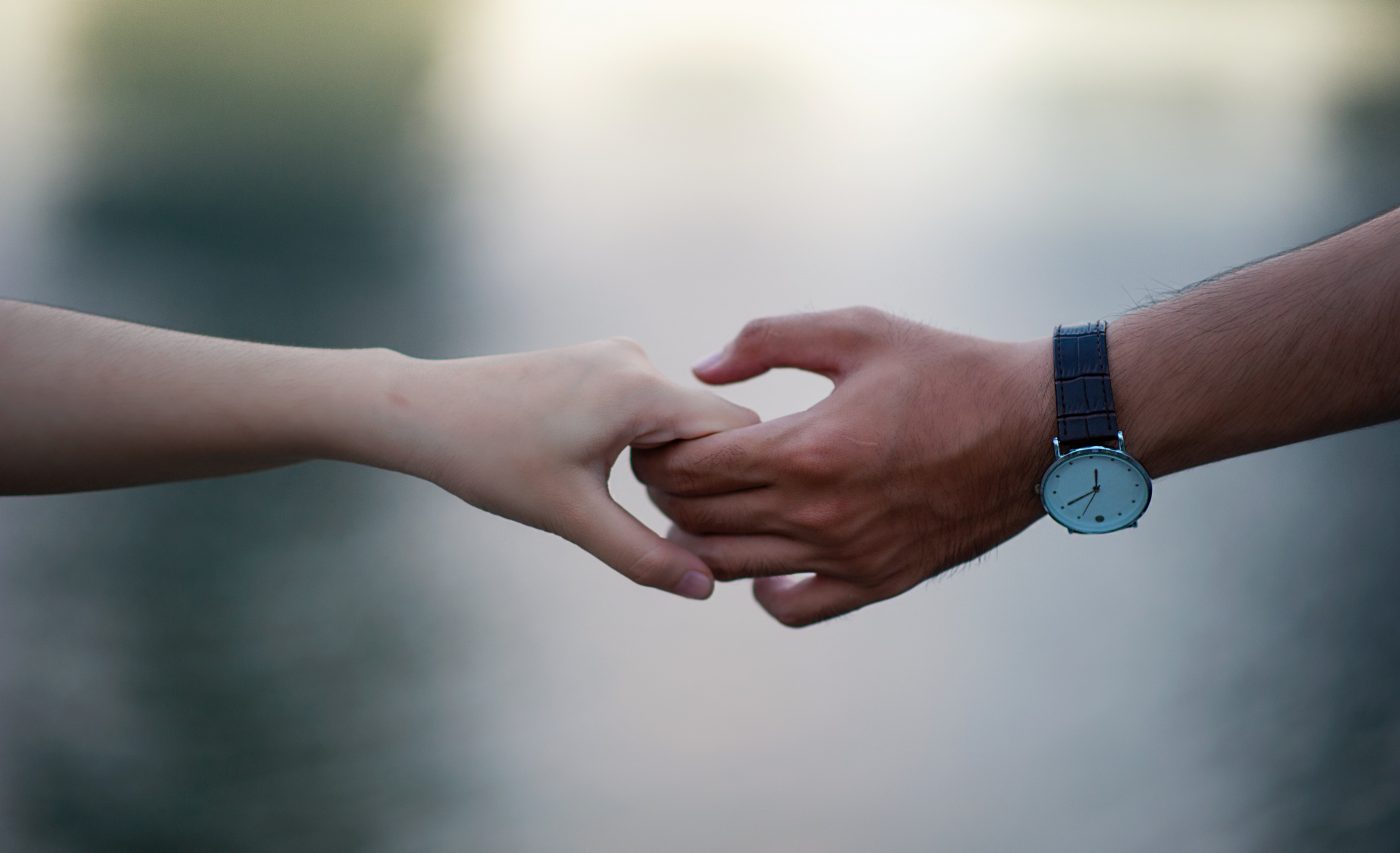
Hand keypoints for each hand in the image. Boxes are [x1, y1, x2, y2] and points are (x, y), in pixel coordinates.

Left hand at [369, 338, 757, 599]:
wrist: (423, 411)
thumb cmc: (490, 459)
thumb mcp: (571, 515)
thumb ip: (644, 554)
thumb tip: (704, 588)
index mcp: (641, 388)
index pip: (738, 430)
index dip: (734, 482)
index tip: (702, 523)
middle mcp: (639, 360)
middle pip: (712, 427)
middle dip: (698, 477)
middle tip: (658, 520)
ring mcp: (619, 357)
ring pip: (681, 421)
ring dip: (669, 463)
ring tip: (617, 494)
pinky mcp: (601, 363)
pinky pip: (652, 408)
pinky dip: (646, 444)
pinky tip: (601, 470)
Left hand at [632, 307, 1052, 625]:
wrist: (1035, 429)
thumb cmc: (946, 370)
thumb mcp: (857, 331)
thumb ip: (768, 340)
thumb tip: (702, 370)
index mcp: (807, 449)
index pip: (692, 468)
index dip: (659, 453)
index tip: (657, 436)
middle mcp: (819, 514)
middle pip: (699, 518)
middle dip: (666, 491)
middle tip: (665, 469)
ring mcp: (847, 556)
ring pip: (731, 566)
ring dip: (697, 539)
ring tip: (696, 508)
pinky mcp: (876, 581)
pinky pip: (794, 608)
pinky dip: (762, 592)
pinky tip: (761, 564)